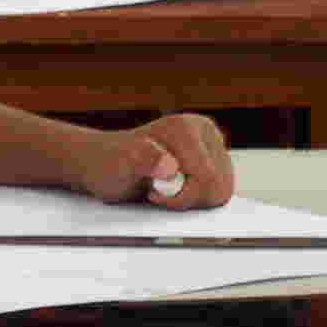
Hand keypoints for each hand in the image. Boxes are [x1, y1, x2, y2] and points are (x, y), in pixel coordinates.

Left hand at [74, 113, 232, 207]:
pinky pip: (218, 193)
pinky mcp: (214, 163)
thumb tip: (170, 167)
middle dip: (187, 198)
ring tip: (165, 188)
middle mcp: (204, 133)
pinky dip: (196, 199)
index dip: (181, 196)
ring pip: (221, 191)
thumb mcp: (119, 162)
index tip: (152, 191)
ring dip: (192, 199)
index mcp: (187, 128)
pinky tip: (176, 189)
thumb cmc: (109, 163)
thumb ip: (143, 160)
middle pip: (219, 186)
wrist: (104, 164)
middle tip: (157, 190)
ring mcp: (212, 148)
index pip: (207, 177)